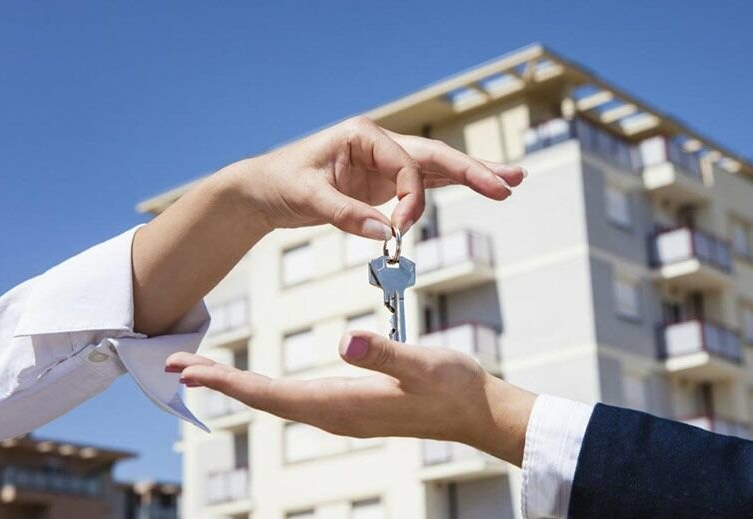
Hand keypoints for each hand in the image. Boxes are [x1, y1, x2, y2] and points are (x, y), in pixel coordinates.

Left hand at [166, 332, 535, 465]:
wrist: (476, 412)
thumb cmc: (454, 387)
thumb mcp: (424, 365)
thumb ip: (385, 355)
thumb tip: (347, 343)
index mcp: (344, 404)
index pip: (272, 394)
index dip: (228, 383)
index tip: (187, 370)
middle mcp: (334, 414)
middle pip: (263, 399)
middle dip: (219, 383)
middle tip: (174, 365)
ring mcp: (341, 413)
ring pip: (275, 400)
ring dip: (236, 385)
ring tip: (202, 371)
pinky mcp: (350, 406)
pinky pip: (293, 398)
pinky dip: (263, 387)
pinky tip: (256, 382)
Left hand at [225, 116, 525, 238]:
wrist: (264, 189)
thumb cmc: (280, 182)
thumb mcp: (308, 197)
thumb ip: (347, 214)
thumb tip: (387, 234)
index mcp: (363, 135)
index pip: (405, 164)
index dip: (410, 198)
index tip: (401, 229)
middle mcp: (379, 145)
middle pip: (435, 157)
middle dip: (473, 171)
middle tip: (510, 182)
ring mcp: (384, 164)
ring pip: (436, 169)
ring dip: (473, 177)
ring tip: (510, 183)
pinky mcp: (383, 183)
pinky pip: (423, 185)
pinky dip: (451, 188)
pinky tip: (480, 188)